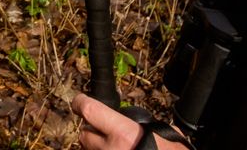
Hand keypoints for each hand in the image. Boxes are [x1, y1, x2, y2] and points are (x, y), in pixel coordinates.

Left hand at [73, 94, 188, 149]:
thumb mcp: (167, 136)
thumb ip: (153, 126)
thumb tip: (154, 123)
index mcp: (123, 133)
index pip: (89, 110)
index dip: (81, 103)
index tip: (79, 101)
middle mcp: (109, 149)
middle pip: (84, 134)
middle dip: (91, 131)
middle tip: (103, 131)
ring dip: (96, 147)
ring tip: (112, 146)